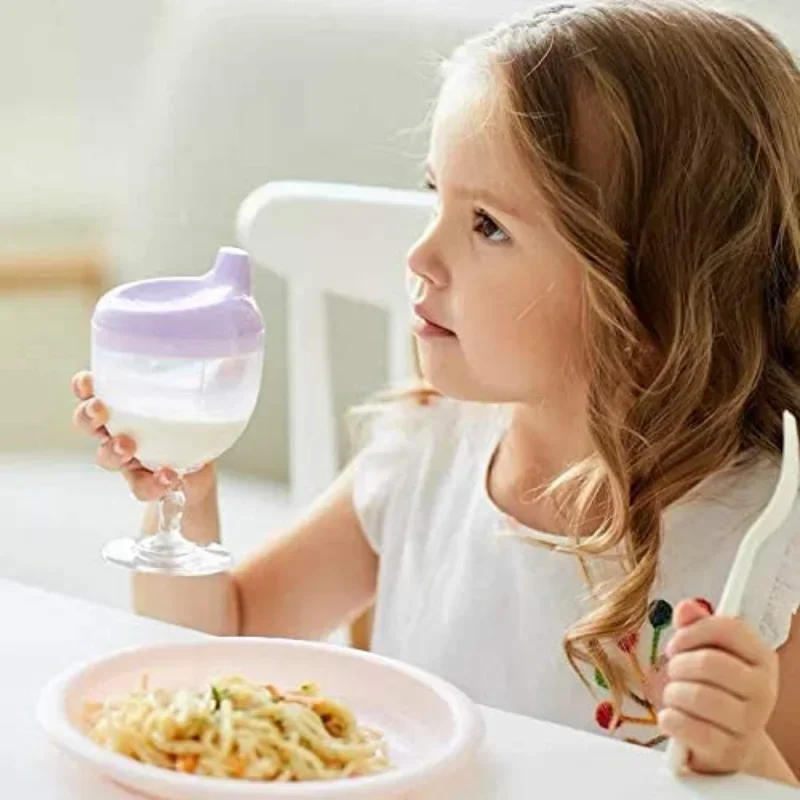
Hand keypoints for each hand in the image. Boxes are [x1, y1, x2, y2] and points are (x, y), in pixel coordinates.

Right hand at [71, 371, 215, 504]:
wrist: (200, 474)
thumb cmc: (194, 428)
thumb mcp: (207, 401)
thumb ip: (217, 380)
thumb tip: (234, 361)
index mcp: (126, 404)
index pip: (95, 390)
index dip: (85, 385)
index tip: (90, 381)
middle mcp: (119, 430)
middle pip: (87, 422)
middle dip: (87, 415)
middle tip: (100, 410)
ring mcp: (128, 459)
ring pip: (105, 457)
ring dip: (112, 451)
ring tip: (129, 446)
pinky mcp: (144, 483)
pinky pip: (140, 487)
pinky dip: (152, 483)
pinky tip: (169, 477)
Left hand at [658, 599, 778, 774]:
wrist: (730, 745)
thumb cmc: (716, 689)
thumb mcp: (710, 652)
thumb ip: (696, 626)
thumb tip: (686, 608)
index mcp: (761, 658)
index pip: (727, 628)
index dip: (691, 632)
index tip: (675, 644)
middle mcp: (763, 690)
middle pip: (708, 662)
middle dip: (678, 664)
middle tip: (673, 672)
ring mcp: (750, 723)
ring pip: (696, 695)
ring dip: (672, 692)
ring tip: (674, 695)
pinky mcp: (729, 750)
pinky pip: (687, 726)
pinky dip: (670, 719)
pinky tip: (671, 717)